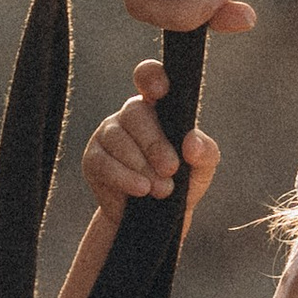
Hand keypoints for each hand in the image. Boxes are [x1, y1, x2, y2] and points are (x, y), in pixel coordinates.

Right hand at [80, 61, 218, 223]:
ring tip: (162, 189)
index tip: (160, 91)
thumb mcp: (201, 169)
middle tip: (171, 169)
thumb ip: (204, 152)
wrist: (156, 220)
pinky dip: (124, 177)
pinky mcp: (93, 159)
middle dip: (154, 143)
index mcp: (158, 107)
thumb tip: (192, 143)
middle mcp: (130, 115)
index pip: (149, 77)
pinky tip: (141, 190)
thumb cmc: (181, 184)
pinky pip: (104, 162)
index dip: (151, 77)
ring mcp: (108, 135)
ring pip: (118, 139)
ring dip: (142, 166)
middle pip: (135, 113)